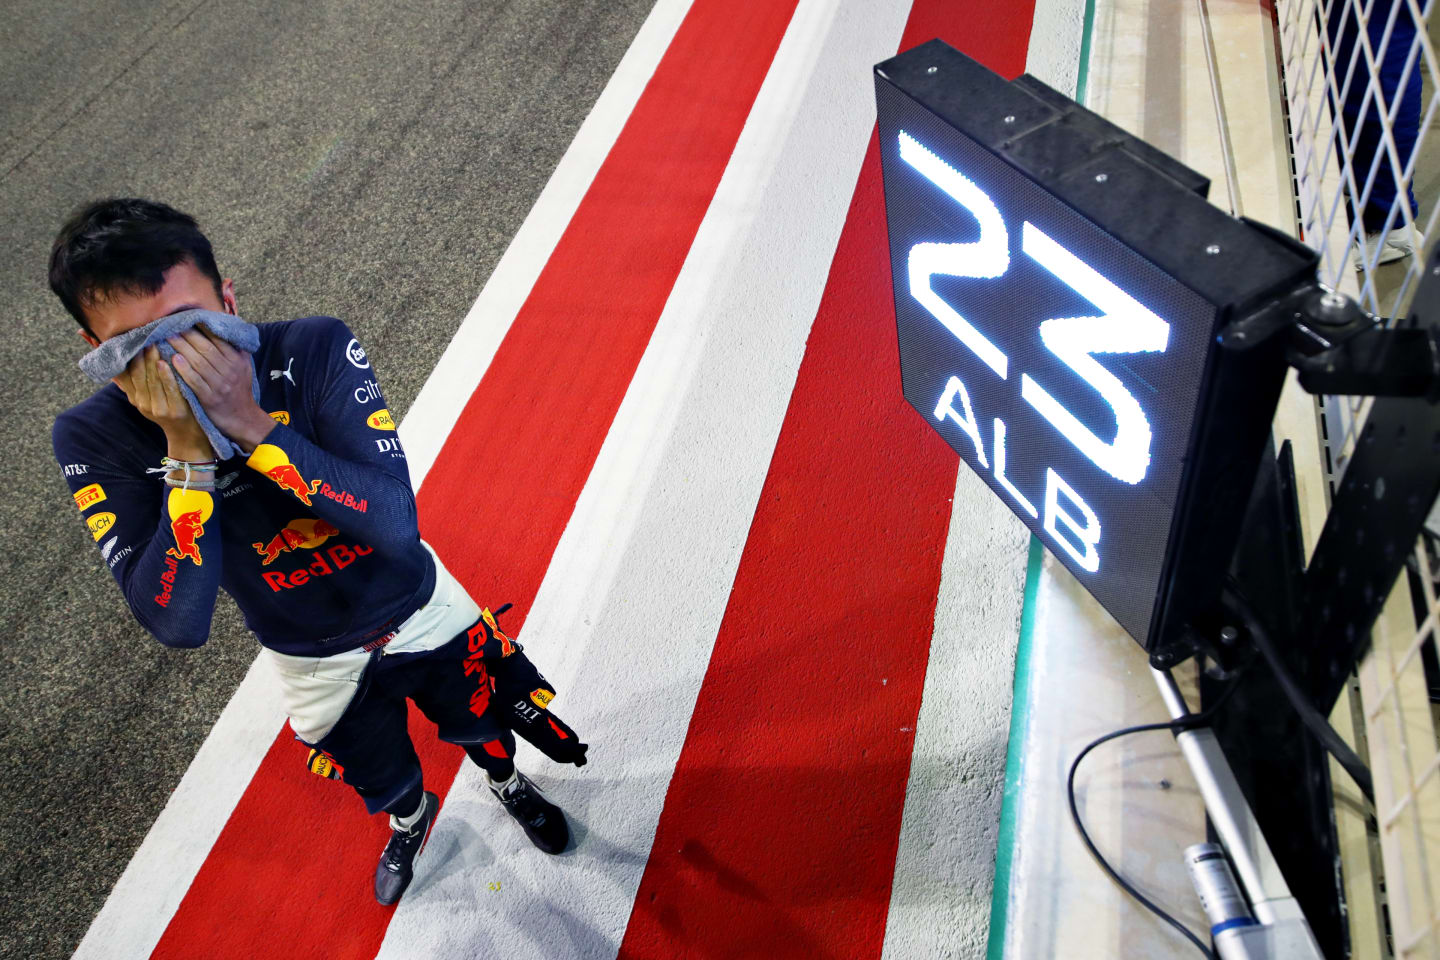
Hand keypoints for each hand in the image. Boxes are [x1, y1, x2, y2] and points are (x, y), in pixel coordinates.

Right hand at [113, 346, 210, 459]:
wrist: (188, 435)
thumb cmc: (169, 409)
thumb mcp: (147, 397)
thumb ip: (132, 382)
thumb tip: (113, 364)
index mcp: (135, 398)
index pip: (125, 374)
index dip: (125, 357)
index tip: (128, 340)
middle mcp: (143, 403)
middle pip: (138, 375)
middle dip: (139, 355)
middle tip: (143, 337)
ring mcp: (158, 408)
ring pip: (151, 381)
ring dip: (151, 361)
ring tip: (152, 344)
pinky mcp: (175, 411)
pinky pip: (170, 389)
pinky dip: (166, 375)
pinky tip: (166, 362)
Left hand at [169, 328, 275, 450]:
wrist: (243, 418)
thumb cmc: (239, 390)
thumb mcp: (244, 368)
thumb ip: (236, 350)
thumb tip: (226, 329)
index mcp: (238, 361)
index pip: (218, 339)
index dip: (201, 328)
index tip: (187, 318)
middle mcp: (230, 371)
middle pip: (206, 348)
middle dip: (187, 335)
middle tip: (170, 325)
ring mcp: (220, 385)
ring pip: (198, 363)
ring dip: (181, 348)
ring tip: (165, 338)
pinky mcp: (210, 398)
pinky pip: (195, 381)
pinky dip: (184, 370)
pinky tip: (172, 360)